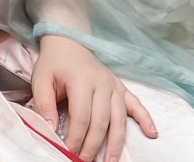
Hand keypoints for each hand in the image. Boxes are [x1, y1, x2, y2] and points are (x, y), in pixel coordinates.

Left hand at [31, 35, 156, 161]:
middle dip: (93, 146)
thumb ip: (44, 105)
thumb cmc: (54, 63)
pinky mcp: (121, 87)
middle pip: (101, 122)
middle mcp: (102, 83)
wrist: (68, 42)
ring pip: (119, 119)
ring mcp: (114, 85)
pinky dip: (145, 119)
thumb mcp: (41, 80)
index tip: (69, 153)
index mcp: (81, 80)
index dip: (76, 139)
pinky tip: (152, 133)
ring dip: (116, 143)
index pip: (81, 117)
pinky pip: (136, 104)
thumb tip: (51, 130)